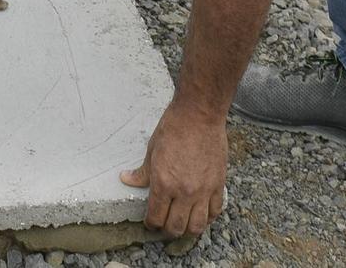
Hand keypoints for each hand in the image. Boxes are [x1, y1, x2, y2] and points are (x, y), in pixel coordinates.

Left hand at [121, 103, 228, 238]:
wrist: (198, 116)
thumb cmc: (174, 128)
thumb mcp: (151, 150)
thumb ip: (142, 172)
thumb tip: (127, 179)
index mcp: (163, 184)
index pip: (155, 218)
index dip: (150, 224)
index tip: (150, 222)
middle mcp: (183, 192)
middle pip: (176, 227)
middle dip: (167, 231)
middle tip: (165, 226)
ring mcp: (203, 190)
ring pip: (197, 226)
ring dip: (188, 229)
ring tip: (183, 224)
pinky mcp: (218, 184)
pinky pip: (215, 211)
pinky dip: (208, 217)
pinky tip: (202, 214)